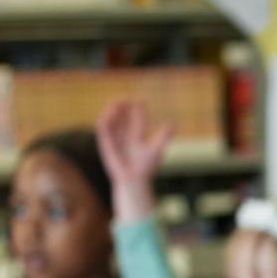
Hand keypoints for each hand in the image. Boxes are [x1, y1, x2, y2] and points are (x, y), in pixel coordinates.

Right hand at [95, 99, 172, 220]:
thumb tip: (173, 123)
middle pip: (123, 116)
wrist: (134, 180)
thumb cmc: (146, 167)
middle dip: (124, 106)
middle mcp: (125, 135)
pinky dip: (105, 120)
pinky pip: (103, 129)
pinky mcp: (106, 144)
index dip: (139, 108)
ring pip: (112, 120)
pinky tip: (109, 112)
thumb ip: (164, 136)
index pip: (137, 118)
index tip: (142, 99)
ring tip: (117, 101)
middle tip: (127, 97)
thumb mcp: (156, 149)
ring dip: (113, 110)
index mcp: (137, 135)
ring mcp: (115, 139)